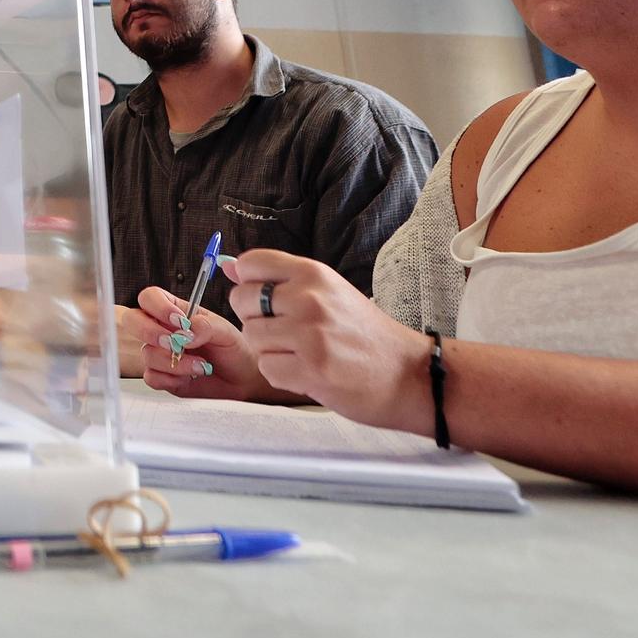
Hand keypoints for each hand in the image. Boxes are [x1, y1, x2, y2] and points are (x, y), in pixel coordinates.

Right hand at [125, 287, 273, 400]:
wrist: (242, 380)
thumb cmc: (234, 349)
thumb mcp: (225, 331)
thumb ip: (205, 325)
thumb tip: (185, 332)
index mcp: (175, 310)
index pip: (150, 297)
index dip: (157, 307)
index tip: (178, 320)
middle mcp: (163, 329)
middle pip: (133, 320)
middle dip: (150, 332)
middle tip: (174, 343)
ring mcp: (160, 353)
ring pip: (147, 353)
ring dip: (174, 362)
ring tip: (200, 365)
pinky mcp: (162, 376)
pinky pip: (151, 377)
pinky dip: (171, 379)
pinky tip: (189, 377)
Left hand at [224, 250, 433, 433]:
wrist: (409, 374)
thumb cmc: (365, 334)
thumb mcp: (329, 292)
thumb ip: (280, 279)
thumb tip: (229, 268)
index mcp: (314, 273)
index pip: (251, 263)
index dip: (248, 283)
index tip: (265, 299)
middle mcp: (309, 298)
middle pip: (241, 300)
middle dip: (255, 319)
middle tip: (285, 332)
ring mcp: (309, 335)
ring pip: (252, 337)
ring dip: (270, 350)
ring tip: (300, 353)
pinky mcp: (311, 370)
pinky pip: (267, 367)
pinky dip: (281, 374)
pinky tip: (306, 371)